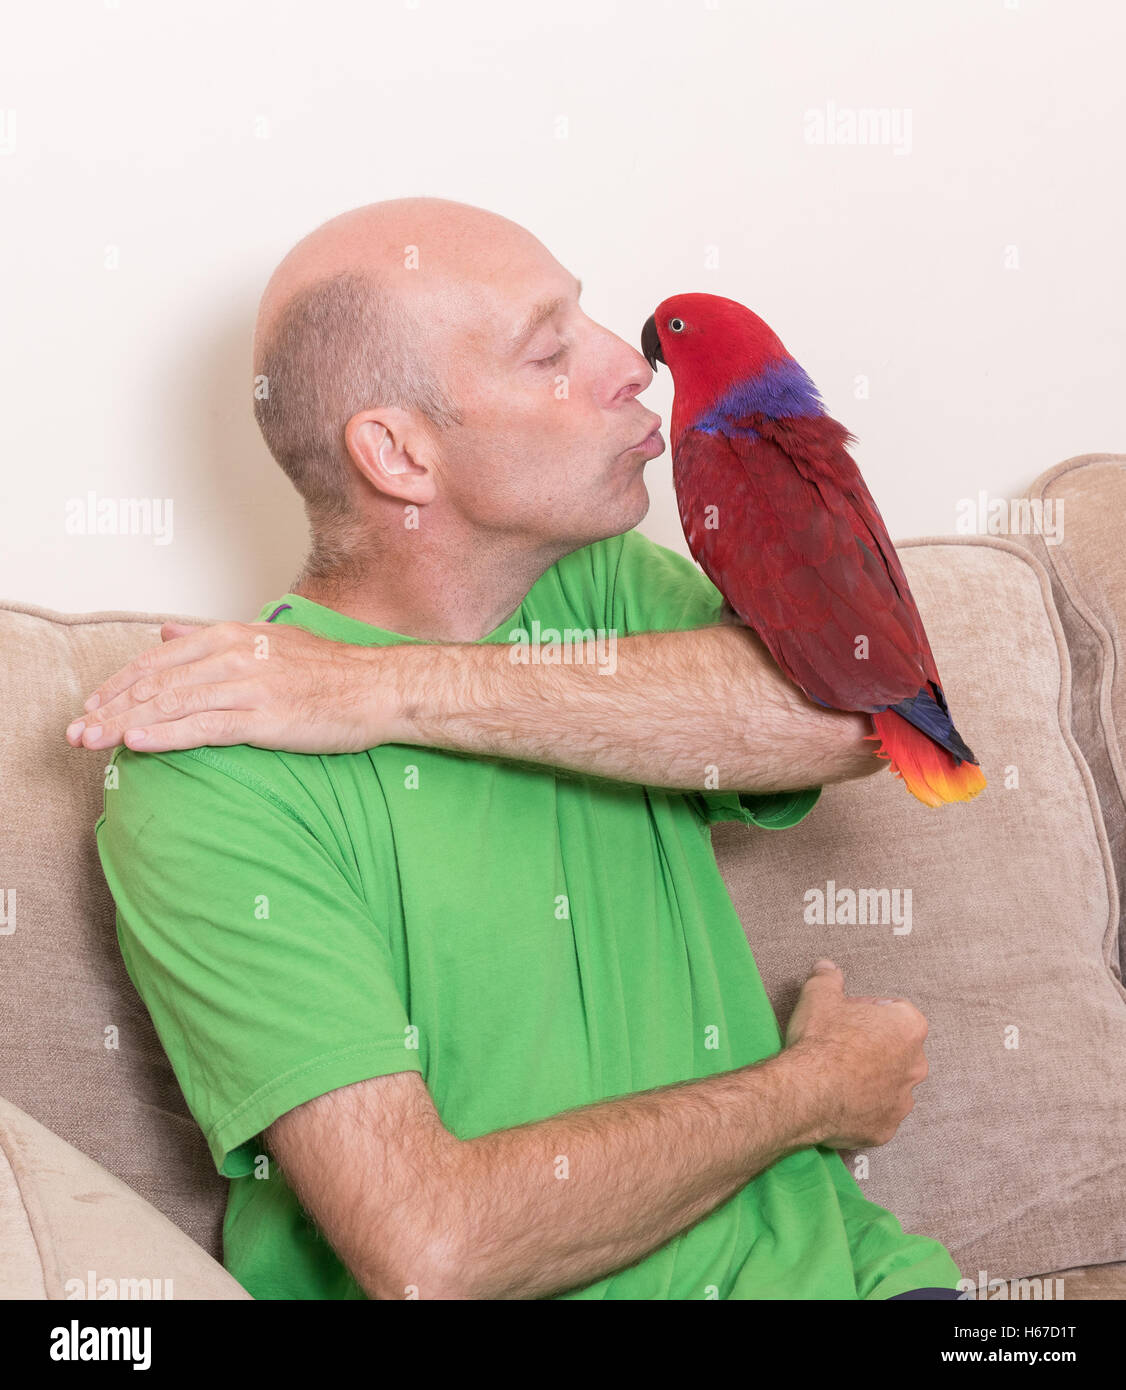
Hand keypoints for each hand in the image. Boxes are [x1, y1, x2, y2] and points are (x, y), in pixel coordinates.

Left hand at [63, 620, 406, 754]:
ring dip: (125, 724)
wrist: (379, 687)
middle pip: (157, 683)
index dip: (119, 684)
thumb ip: (211, 639)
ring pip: (173, 705)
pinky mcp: (265, 718)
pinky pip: (205, 728)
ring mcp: (249, 686)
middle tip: (76, 731)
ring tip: (93, 742)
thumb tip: (164, 632)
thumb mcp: (266, 641)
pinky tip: (138, 744)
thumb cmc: (329, 672)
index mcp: (232, 637)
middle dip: (110, 708)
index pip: (159, 660)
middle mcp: (234, 656)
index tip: (92, 705)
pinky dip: (166, 735)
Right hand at [783, 959, 929, 1149]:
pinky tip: (839, 1100)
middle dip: (874, 1047)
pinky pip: (877, 1114)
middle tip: (842, 1044)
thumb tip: (826, 967)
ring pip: (890, 1084)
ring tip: (838, 1075)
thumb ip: (828, 977)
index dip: (869, 1011)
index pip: (895, 1011)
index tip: (848, 1016)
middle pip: (897, 1049)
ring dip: (871, 1079)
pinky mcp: (887, 1128)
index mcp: (908, 1026)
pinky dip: (863, 1109)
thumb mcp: (819, 995)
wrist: (808, 1091)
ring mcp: (903, 1100)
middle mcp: (916, 1065)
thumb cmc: (821, 1040)